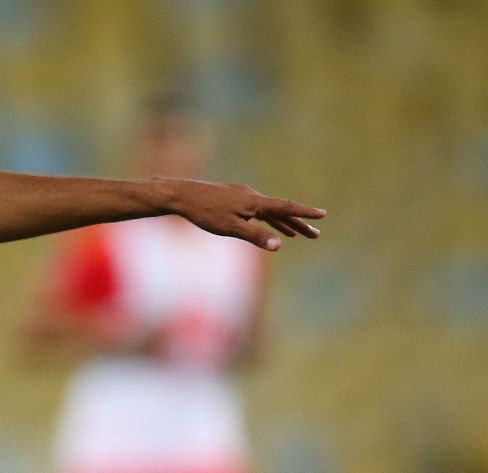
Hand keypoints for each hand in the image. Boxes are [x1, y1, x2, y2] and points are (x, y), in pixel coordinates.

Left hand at [163, 179, 324, 250]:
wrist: (181, 195)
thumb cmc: (205, 212)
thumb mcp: (230, 228)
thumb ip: (255, 236)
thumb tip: (279, 245)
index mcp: (255, 202)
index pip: (286, 208)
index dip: (305, 213)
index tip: (322, 215)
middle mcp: (253, 196)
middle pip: (281, 211)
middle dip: (299, 224)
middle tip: (316, 234)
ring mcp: (243, 196)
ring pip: (268, 211)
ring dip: (283, 223)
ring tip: (297, 234)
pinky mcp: (233, 198)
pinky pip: (256, 210)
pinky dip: (266, 219)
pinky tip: (268, 224)